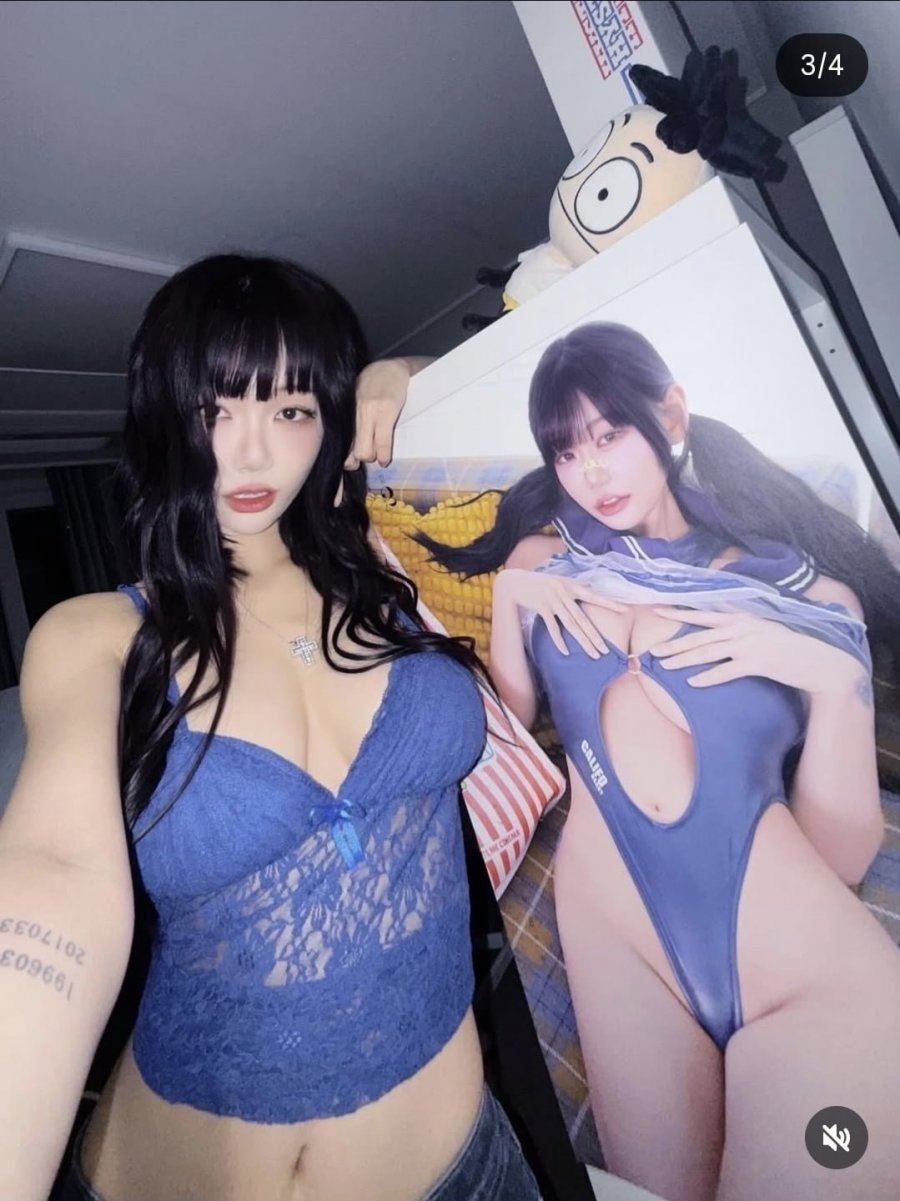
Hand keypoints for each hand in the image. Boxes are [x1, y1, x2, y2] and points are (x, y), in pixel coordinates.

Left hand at [346, 358, 419, 469]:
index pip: (337, 441)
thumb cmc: (373, 384)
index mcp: (344, 411)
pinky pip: (382, 443)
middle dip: (358, 461)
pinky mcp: (386, 411)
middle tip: (366, 458)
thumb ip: (350, 418)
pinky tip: (386, 459)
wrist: (393, 368)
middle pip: (350, 451)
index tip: (351, 460)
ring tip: (378, 455)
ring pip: (364, 452)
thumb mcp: (354, 400)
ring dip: (372, 458)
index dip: (344, 457)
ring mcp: (369, 412)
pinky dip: (384, 455)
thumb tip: (347, 444)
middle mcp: (353, 412)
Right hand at [495, 568, 625, 658]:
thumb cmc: (539, 582)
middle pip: (583, 619)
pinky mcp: (541, 607)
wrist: (516, 582)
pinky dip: (558, 640)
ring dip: (583, 641)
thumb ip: (574, 586)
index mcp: (571, 585)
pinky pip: (552, 627)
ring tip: (593, 654)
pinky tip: (566, 652)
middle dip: (595, 636)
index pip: (594, 596)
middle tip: (605, 650)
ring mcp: (553, 600)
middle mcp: (564, 593)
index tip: (624, 610)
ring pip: (571, 625)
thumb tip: (589, 587)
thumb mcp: (558, 580)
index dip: (609, 603)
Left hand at [649, 606, 862, 695]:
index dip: (679, 613)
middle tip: (653, 652)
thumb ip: (738, 629)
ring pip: (707, 653)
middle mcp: (741, 627)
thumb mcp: (761, 630)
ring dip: (683, 660)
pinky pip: (725, 671)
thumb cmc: (787, 647)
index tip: (657, 611)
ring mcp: (748, 644)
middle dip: (674, 644)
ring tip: (665, 667)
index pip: (703, 615)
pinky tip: (693, 683)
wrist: (815, 660)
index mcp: (741, 617)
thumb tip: (715, 634)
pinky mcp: (756, 662)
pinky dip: (708, 678)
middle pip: (699, 637)